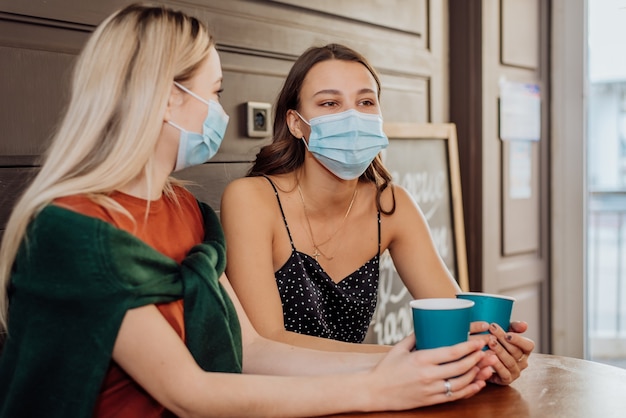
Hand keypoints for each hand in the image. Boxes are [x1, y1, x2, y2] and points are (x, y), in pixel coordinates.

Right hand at [367, 334, 496, 410]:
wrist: (374, 391)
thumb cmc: (386, 368)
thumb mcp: (399, 348)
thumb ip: (415, 336)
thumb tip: (428, 324)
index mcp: (421, 360)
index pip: (451, 353)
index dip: (468, 347)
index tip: (479, 341)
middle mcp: (428, 376)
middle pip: (460, 368)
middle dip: (477, 358)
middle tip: (488, 350)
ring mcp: (430, 390)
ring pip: (461, 383)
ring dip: (477, 374)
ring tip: (488, 365)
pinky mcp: (430, 401)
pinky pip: (455, 397)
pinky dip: (469, 390)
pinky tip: (478, 383)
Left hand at [484, 321, 534, 384]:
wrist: (486, 359)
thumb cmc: (498, 342)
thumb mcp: (506, 332)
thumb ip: (515, 327)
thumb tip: (524, 324)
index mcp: (525, 350)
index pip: (529, 345)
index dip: (519, 340)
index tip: (507, 334)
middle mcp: (523, 362)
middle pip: (516, 351)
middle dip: (503, 341)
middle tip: (492, 333)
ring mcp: (516, 372)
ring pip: (510, 361)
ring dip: (499, 351)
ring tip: (490, 342)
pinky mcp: (507, 380)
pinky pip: (503, 373)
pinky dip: (496, 365)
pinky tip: (488, 357)